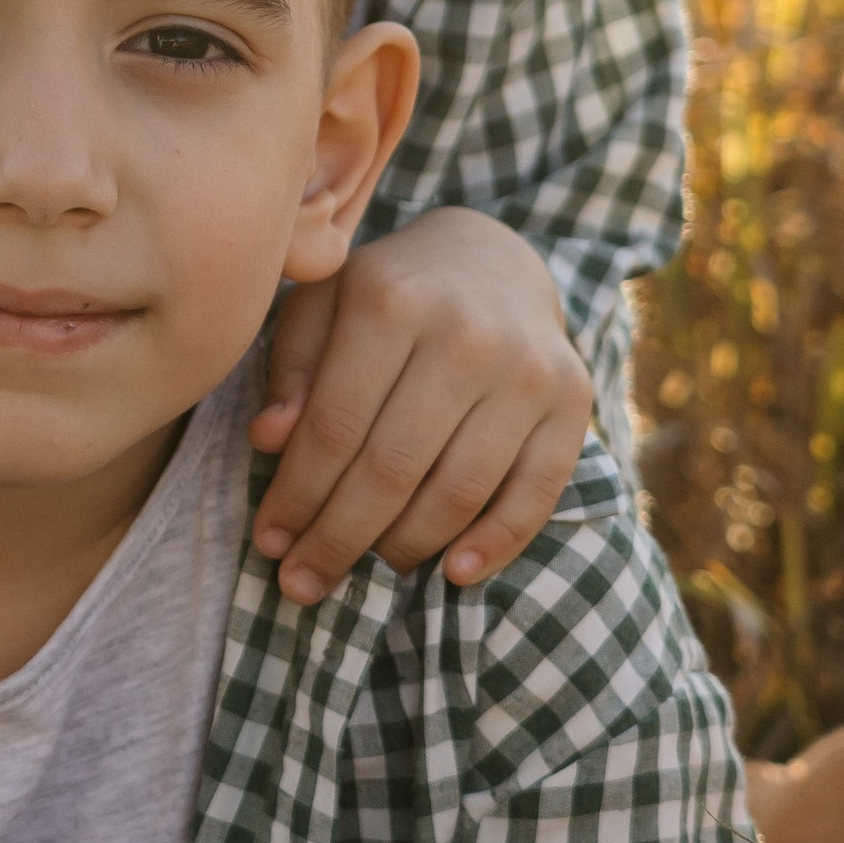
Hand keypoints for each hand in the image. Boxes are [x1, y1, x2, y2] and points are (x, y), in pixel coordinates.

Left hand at [249, 208, 592, 606]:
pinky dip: (494, 543)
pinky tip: (453, 573)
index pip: (335, 427)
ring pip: (459, 490)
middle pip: (393, 468)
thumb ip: (292, 367)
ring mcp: (528, 368)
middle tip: (303, 584)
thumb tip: (269, 440)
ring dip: (405, 547)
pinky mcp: (574, 399)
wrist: (492, 258)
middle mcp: (466, 333)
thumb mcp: (323, 304)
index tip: (270, 542)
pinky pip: (535, 493)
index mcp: (390, 302)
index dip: (298, 495)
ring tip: (367, 567)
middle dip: (339, 537)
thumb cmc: (389, 294)